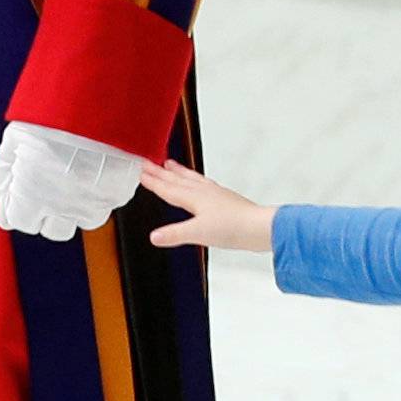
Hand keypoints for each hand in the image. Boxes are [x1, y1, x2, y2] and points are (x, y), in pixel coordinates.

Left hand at [0, 122, 142, 241]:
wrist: (95, 100)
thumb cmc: (52, 118)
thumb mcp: (14, 140)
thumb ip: (7, 172)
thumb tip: (6, 191)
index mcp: (30, 194)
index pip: (13, 220)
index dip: (14, 205)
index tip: (18, 193)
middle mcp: (61, 205)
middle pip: (50, 229)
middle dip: (46, 211)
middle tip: (48, 185)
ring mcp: (92, 202)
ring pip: (80, 220)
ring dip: (75, 205)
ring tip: (73, 177)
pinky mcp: (116, 195)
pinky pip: (104, 205)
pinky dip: (98, 193)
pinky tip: (92, 171)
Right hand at [138, 160, 275, 251]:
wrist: (259, 227)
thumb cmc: (233, 228)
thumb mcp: (198, 233)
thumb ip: (174, 234)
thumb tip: (154, 236)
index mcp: (194, 197)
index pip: (168, 188)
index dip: (153, 180)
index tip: (141, 171)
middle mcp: (204, 192)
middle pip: (177, 179)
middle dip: (161, 172)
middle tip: (148, 163)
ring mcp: (216, 194)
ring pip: (192, 179)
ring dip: (179, 172)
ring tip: (170, 165)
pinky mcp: (226, 199)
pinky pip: (204, 184)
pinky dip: (196, 181)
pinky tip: (200, 186)